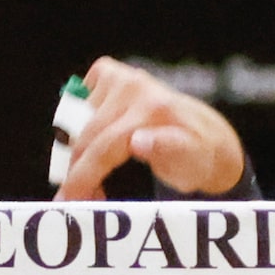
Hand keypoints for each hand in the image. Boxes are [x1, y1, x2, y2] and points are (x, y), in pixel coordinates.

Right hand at [54, 58, 246, 201]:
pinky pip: (80, 100)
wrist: (208, 139)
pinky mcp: (112, 73)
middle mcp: (135, 89)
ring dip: (79, 152)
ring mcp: (122, 78)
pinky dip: (81, 122)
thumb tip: (138, 141)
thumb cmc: (196, 160)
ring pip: (78, 122)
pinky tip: (98, 140)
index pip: (102, 148)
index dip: (80, 177)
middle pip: (86, 137)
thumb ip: (166, 151)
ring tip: (94, 175)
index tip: (66, 200)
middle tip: (83, 198)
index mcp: (153, 112)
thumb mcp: (190, 167)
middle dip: (77, 172)